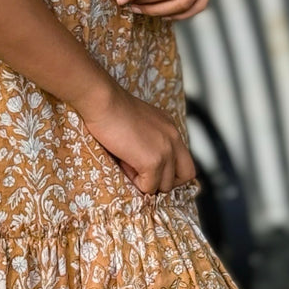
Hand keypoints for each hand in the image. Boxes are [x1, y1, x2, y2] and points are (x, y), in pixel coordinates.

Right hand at [76, 78, 196, 195]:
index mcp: (170, 128)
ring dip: (146, 181)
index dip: (171, 172)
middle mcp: (173, 138)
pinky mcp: (153, 162)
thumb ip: (150, 139)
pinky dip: (134, 181)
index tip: (152, 170)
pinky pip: (148, 187)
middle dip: (164, 180)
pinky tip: (124, 163)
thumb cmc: (112, 109)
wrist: (103, 102)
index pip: (185, 161)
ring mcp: (166, 150)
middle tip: (142, 172)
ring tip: (128, 162)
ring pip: (165, 186)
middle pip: (185, 175)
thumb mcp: (140, 122)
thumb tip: (144, 163)